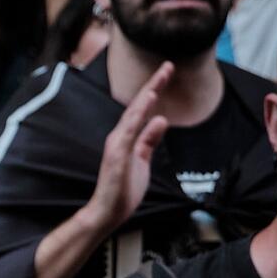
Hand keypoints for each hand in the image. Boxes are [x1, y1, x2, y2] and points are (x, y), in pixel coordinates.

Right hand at [84, 60, 171, 234]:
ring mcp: (117, 145)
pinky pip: (129, 132)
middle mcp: (119, 137)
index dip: (155, 89)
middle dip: (153, 85)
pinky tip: (148, 104)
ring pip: (133, 115)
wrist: (108, 212)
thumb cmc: (123, 189)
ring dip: (146, 96)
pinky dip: (138, 116)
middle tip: (168, 66)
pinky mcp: (117, 155)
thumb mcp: (142, 160)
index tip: (167, 73)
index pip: (142, 109)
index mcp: (126, 137)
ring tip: (159, 79)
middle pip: (138, 106)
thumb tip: (161, 120)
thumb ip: (149, 140)